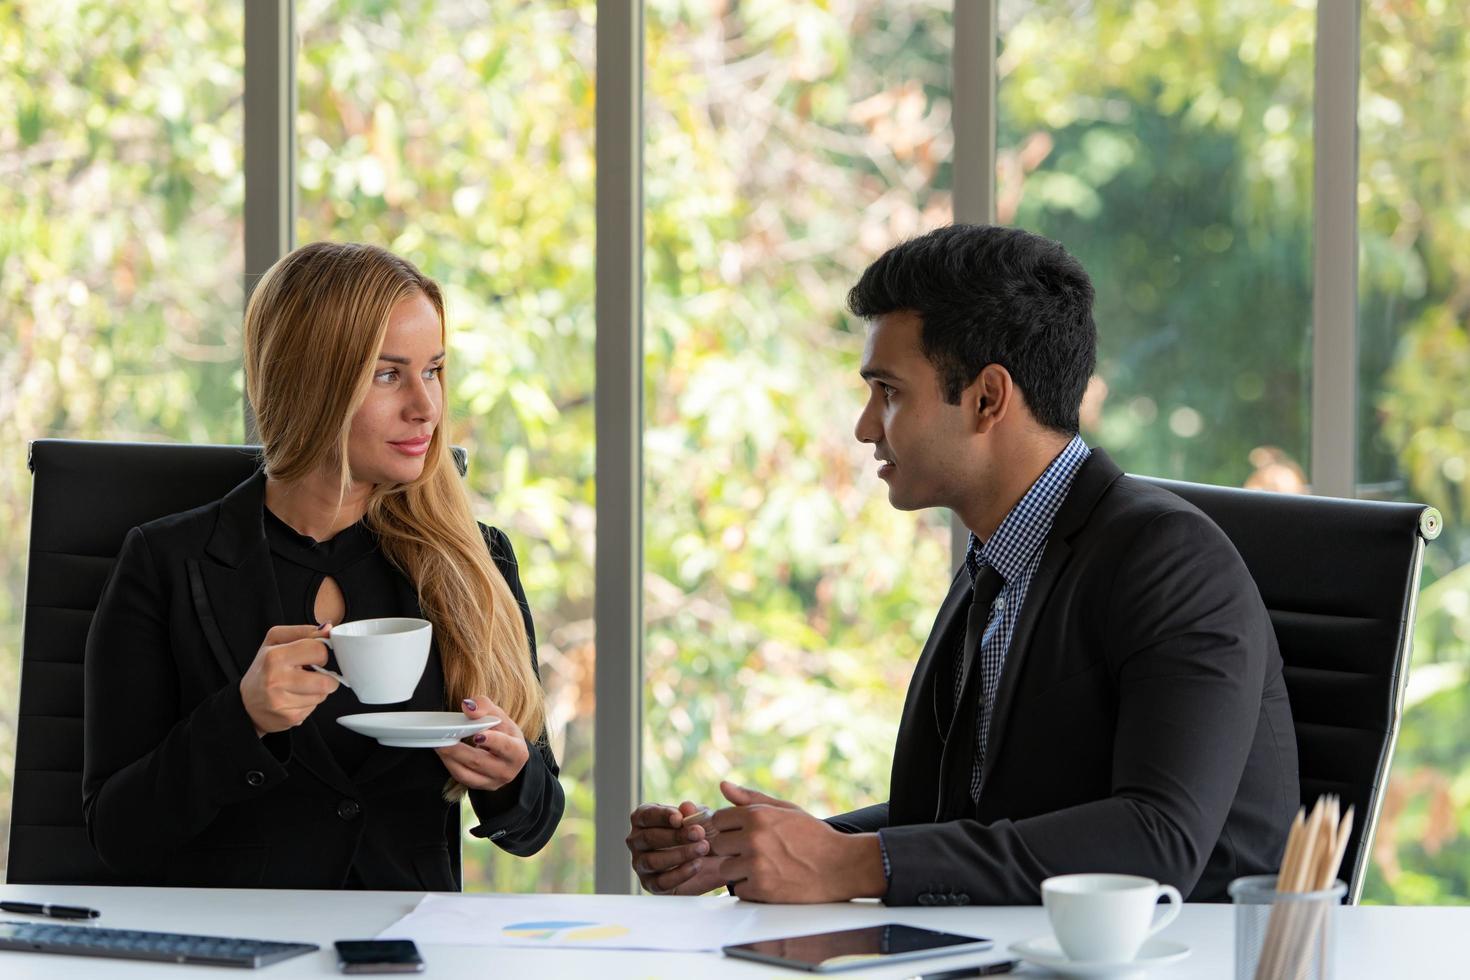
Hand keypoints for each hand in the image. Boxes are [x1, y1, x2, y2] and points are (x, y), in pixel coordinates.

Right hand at [239, 624, 338, 736]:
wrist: (245, 703)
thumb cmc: (263, 669)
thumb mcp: (275, 642)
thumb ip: (303, 632)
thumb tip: (328, 628)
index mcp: (274, 657)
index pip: (319, 651)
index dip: (321, 652)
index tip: (314, 655)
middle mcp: (276, 680)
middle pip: (326, 681)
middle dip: (326, 676)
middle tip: (314, 673)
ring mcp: (282, 702)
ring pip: (323, 695)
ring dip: (318, 690)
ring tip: (302, 685)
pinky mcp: (289, 718)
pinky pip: (314, 708)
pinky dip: (310, 702)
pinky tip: (296, 697)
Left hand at [435, 697, 529, 790]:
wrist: (507, 754)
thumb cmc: (503, 732)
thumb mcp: (499, 716)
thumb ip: (484, 707)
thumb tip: (468, 706)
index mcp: (518, 752)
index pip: (505, 747)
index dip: (492, 741)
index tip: (477, 734)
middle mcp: (507, 771)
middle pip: (479, 761)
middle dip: (458, 749)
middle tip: (443, 738)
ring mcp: (493, 782)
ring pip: (466, 773)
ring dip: (449, 757)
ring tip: (439, 744)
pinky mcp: (479, 786)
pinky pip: (461, 777)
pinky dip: (449, 764)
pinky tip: (442, 753)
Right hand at [627, 800, 729, 894]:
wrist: (709, 861)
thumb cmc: (697, 833)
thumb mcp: (699, 819)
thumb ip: (693, 812)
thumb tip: (687, 807)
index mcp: (643, 819)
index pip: (646, 815)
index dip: (662, 816)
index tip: (680, 819)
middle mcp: (637, 841)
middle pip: (649, 838)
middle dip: (676, 836)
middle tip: (699, 833)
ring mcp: (641, 864)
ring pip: (652, 861)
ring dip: (680, 855)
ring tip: (702, 849)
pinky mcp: (650, 884)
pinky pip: (660, 882)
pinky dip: (680, 874)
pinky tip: (697, 865)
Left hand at [707, 781, 885, 902]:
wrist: (841, 866)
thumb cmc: (813, 836)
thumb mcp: (786, 810)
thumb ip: (751, 798)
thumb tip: (723, 785)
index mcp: (757, 816)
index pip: (718, 820)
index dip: (730, 828)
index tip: (743, 834)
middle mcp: (753, 839)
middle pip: (718, 845)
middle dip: (732, 849)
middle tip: (754, 852)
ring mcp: (756, 865)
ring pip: (725, 869)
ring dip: (739, 871)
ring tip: (763, 867)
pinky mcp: (761, 890)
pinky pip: (738, 890)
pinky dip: (751, 889)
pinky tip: (770, 881)